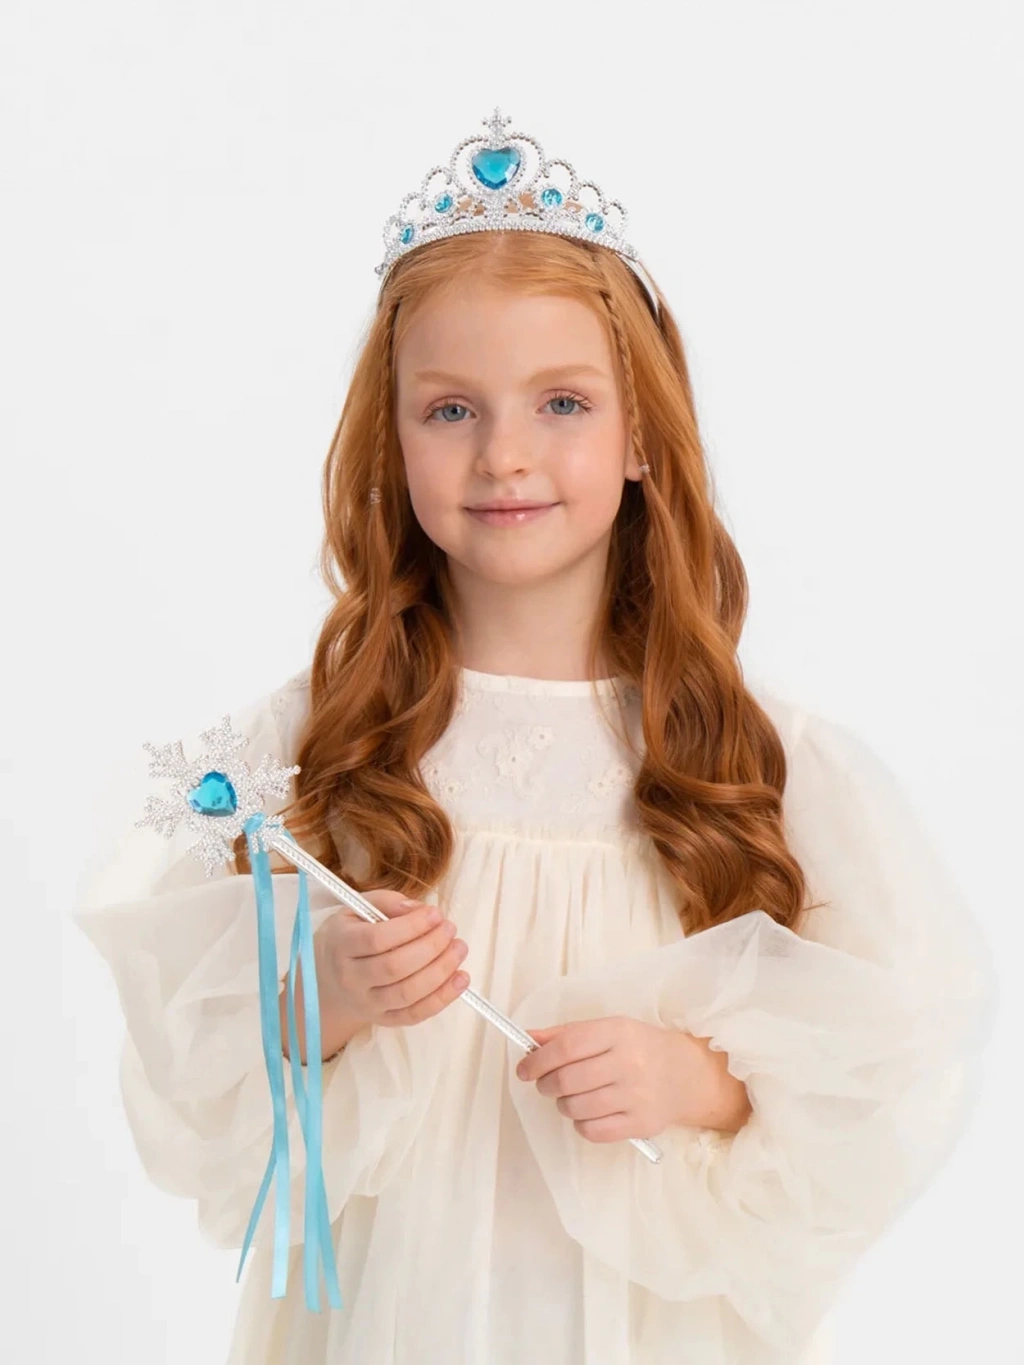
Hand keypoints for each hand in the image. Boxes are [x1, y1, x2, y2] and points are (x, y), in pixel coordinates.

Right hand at [315, 889, 470, 1028]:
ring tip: (459, 948)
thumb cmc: (350, 935)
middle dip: (431, 947)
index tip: (435, 914)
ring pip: (407, 994)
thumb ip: (388, 902)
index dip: (411, 927)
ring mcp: (367, 1003)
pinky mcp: (383, 1020)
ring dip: (441, 971)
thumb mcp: (358, 908)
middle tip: (450, 929)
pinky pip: (415, 1015)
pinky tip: (461, 979)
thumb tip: (420, 910)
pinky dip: (442, 999)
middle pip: (394, 968)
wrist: (328, 979)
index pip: (377, 939)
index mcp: (342, 945)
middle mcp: (351, 978)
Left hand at [514, 1015, 750, 1143]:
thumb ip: (567, 1034)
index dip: (538, 1060)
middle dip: (546, 1084)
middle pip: (567, 1080)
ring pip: (576, 1107)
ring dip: (563, 1104)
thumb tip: (528, 1038)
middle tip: (545, 1084)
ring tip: (571, 1097)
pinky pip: (592, 1131)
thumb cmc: (638, 1048)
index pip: (567, 1046)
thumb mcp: (608, 1030)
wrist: (686, 1075)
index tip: (524, 1069)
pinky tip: (588, 1112)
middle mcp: (629, 1063)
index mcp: (618, 1032)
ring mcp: (637, 1096)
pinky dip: (581, 1124)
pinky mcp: (641, 1124)